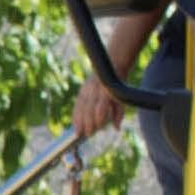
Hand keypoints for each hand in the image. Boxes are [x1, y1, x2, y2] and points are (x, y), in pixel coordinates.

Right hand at [72, 74, 130, 140]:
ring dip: (79, 120)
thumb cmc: (118, 88)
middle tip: (87, 134)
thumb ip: (119, 114)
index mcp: (106, 91)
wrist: (111, 67)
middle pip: (89, 108)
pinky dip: (75, 114)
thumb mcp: (121, 99)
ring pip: (81, 106)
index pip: (100, 107)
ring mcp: (87, 88)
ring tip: (78, 132)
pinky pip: (77, 104)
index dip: (97, 119)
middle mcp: (95, 89)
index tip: (97, 129)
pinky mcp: (82, 89)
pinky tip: (74, 124)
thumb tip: (117, 128)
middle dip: (87, 123)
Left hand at [75, 8, 162, 140]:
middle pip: (84, 108)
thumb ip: (114, 111)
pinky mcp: (107, 86)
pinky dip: (100, 113)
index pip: (79, 105)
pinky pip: (102, 103)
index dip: (77, 117)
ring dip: (91, 121)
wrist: (119, 60)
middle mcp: (90, 88)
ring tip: (92, 131)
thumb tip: (117, 128)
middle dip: (84, 122)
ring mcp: (97, 86)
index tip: (75, 130)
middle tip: (84, 134)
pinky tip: (101, 122)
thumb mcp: (112, 95)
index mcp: (87, 88)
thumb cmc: (115, 80)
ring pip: (91, 107)